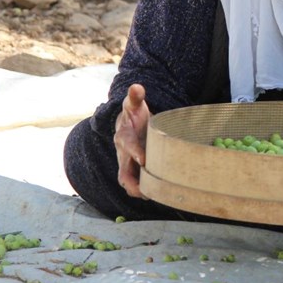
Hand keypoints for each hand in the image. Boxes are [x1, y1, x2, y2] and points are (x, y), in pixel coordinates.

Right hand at [114, 83, 150, 197]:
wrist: (128, 125)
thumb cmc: (134, 116)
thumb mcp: (134, 105)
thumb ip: (135, 97)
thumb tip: (136, 87)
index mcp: (123, 137)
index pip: (126, 146)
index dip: (134, 152)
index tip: (144, 158)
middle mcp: (122, 154)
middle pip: (123, 173)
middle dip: (133, 182)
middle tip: (146, 190)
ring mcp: (127, 165)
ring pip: (128, 182)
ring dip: (139, 190)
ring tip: (154, 195)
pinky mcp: (134, 171)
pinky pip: (136, 184)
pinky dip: (144, 190)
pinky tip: (159, 193)